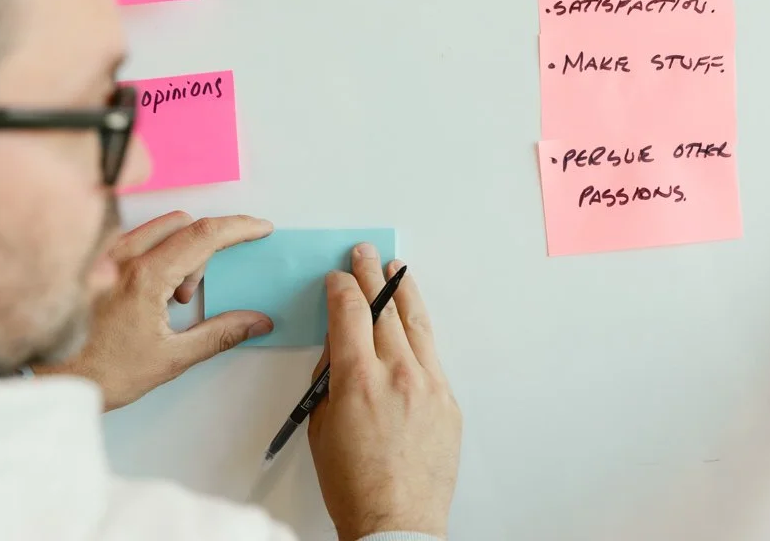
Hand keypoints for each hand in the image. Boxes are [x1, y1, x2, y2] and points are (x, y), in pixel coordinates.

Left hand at [34, 212, 273, 409]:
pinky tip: (149, 292)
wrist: (46, 382)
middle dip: (204, 251)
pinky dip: (155, 256)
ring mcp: (104, 256)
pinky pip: (136, 240)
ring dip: (178, 253)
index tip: (260, 229)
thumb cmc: (98, 372)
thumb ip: (219, 335)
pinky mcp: (93, 262)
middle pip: (184, 226)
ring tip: (170, 299)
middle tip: (194, 296)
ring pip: (159, 229)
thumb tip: (256, 322)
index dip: (239, 227)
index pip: (204, 235)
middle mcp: (122, 257)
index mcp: (145, 277)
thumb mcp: (169, 359)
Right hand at [307, 244, 460, 540]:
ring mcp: (429, 385)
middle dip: (371, 276)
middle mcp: (397, 374)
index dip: (341, 287)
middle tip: (365, 254)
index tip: (336, 277)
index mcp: (358, 379)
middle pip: (383, 309)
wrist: (397, 521)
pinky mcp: (448, 400)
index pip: (348, 312)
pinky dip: (419, 332)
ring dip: (402, 293)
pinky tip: (413, 320)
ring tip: (396, 270)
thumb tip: (341, 351)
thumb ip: (331, 381)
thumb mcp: (321, 427)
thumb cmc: (353, 484)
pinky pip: (431, 354)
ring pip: (415, 324)